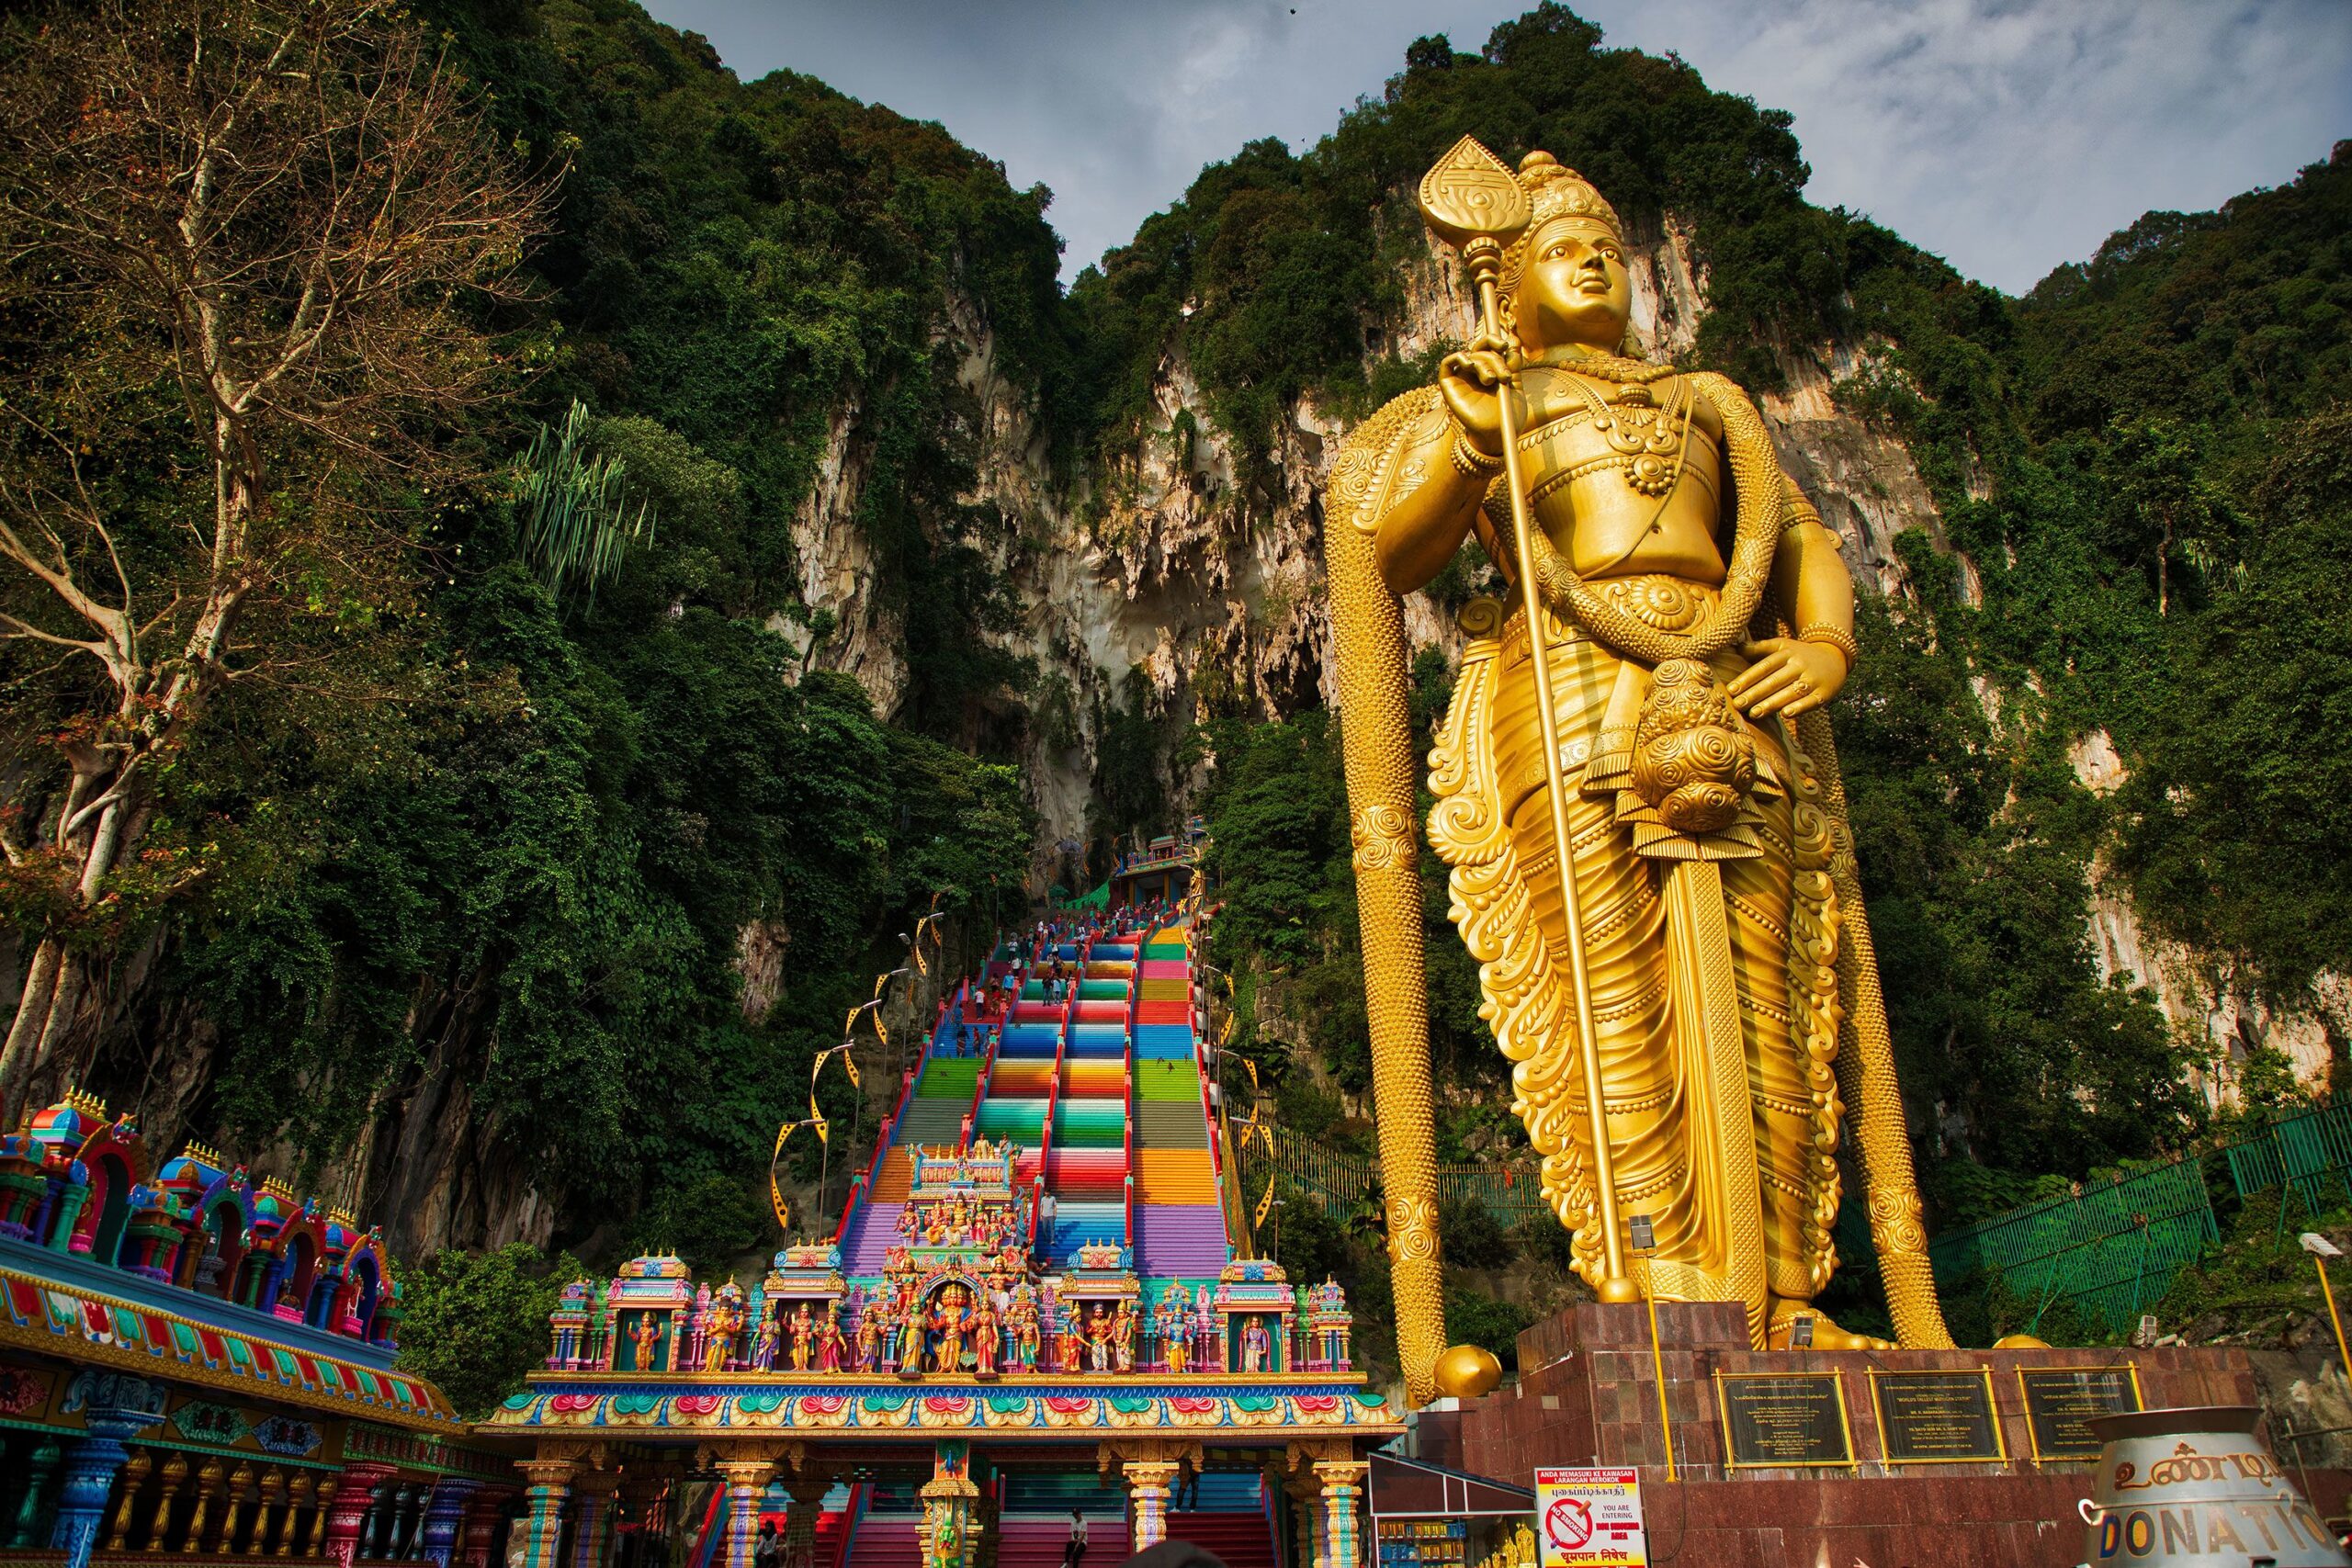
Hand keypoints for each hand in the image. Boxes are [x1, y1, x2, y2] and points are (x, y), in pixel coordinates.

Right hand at [1438, 329, 1512, 455]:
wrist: (1497, 435)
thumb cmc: (1507, 416)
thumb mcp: (1515, 387)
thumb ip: (1513, 366)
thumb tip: (1513, 344)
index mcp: (1491, 370)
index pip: (1489, 347)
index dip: (1495, 340)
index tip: (1506, 344)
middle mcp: (1475, 372)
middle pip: (1480, 350)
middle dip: (1494, 357)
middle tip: (1504, 376)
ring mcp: (1462, 378)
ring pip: (1469, 356)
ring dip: (1482, 363)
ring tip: (1492, 380)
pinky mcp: (1449, 386)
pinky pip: (1447, 364)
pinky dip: (1457, 357)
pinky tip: (1468, 363)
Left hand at [1730, 638, 1847, 719]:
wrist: (1835, 657)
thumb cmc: (1799, 655)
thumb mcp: (1782, 646)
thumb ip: (1759, 648)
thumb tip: (1735, 647)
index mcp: (1786, 653)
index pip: (1764, 667)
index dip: (1747, 678)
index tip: (1731, 689)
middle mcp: (1799, 665)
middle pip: (1775, 681)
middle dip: (1755, 693)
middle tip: (1737, 704)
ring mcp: (1813, 679)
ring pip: (1790, 692)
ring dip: (1772, 703)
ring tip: (1754, 713)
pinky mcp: (1824, 693)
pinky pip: (1811, 701)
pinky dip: (1799, 708)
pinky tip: (1786, 714)